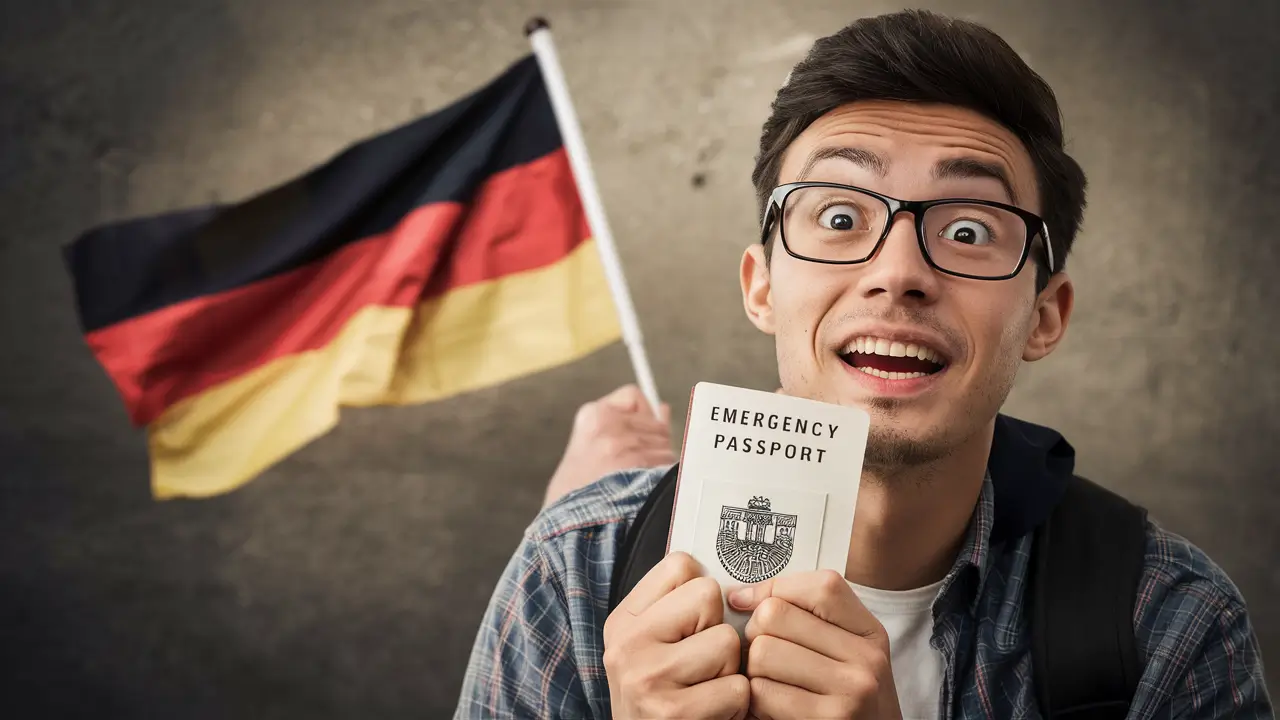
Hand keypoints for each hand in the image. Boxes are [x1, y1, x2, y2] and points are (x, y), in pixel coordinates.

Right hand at [542, 384, 673, 506]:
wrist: (569, 529)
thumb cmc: (574, 495)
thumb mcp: (585, 450)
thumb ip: (621, 427)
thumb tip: (664, 409)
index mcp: (592, 417)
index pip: (633, 397)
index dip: (641, 415)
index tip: (638, 431)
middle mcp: (612, 425)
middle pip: (655, 423)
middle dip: (653, 443)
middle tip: (633, 468)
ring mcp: (629, 445)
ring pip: (665, 445)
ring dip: (658, 463)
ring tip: (633, 483)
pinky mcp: (645, 467)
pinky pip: (670, 464)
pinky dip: (664, 478)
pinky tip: (645, 491)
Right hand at [603, 552, 750, 719]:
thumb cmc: (663, 702)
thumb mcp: (651, 649)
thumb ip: (674, 610)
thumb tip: (723, 574)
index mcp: (622, 622)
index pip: (681, 565)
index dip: (700, 596)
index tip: (692, 627)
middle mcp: (626, 645)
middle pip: (708, 596)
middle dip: (718, 631)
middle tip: (701, 665)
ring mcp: (647, 677)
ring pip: (728, 641)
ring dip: (730, 672)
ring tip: (706, 691)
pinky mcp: (673, 712)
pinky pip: (738, 687)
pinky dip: (736, 706)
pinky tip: (712, 714)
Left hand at [730, 570, 901, 719]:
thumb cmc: (843, 700)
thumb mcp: (842, 651)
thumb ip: (803, 616)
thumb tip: (738, 597)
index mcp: (869, 632)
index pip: (820, 586)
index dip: (776, 591)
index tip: (756, 608)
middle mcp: (866, 658)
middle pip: (776, 614)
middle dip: (756, 635)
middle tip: (764, 656)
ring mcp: (851, 690)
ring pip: (762, 652)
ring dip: (754, 671)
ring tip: (771, 683)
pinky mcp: (829, 719)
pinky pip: (762, 692)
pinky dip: (756, 700)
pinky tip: (773, 706)